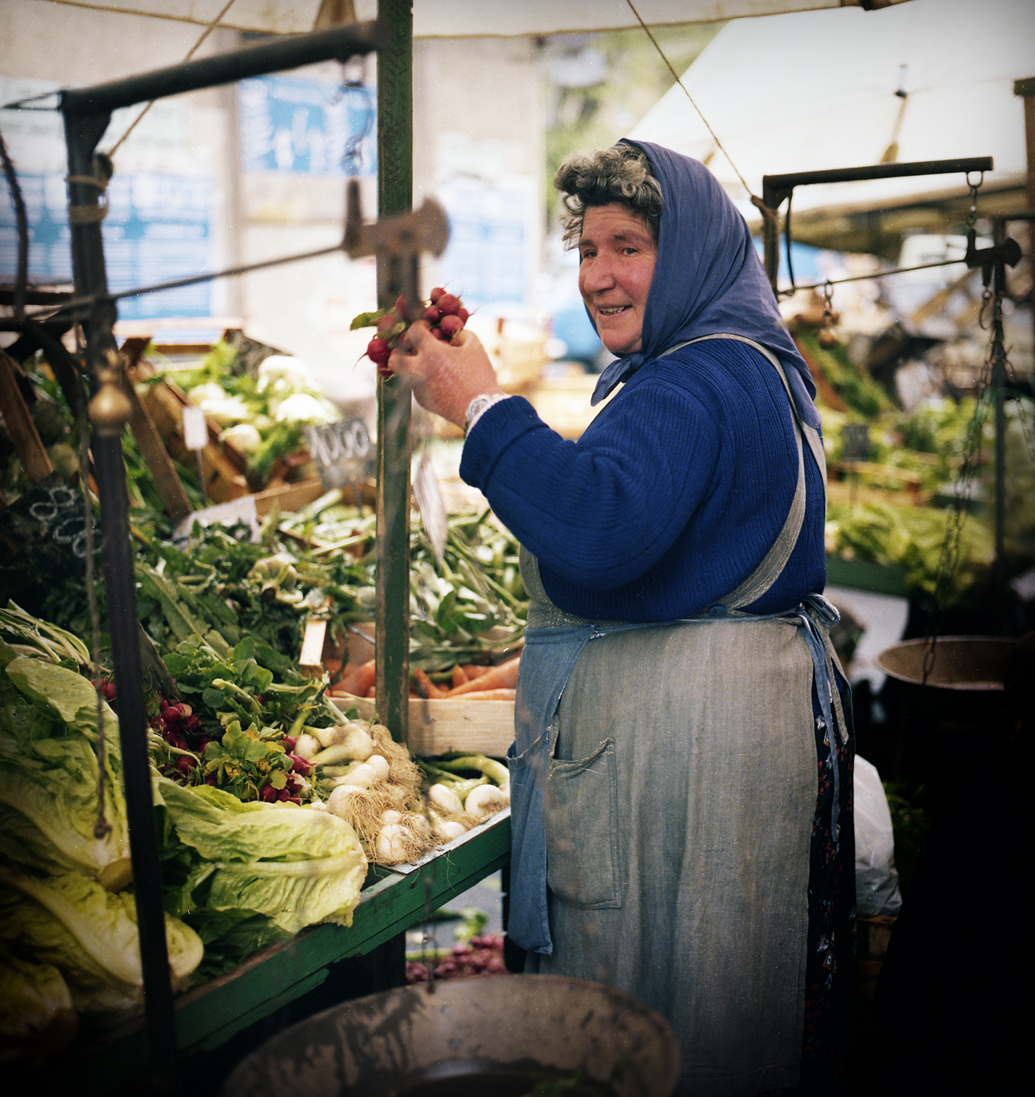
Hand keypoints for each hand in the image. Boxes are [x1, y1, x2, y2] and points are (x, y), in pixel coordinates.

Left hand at [387, 322, 504, 428]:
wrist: (480, 409)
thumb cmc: (479, 376)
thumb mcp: (475, 348)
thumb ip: (461, 335)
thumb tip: (453, 336)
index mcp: (432, 353)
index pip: (413, 331)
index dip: (419, 326)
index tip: (426, 328)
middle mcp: (419, 370)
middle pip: (394, 357)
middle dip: (399, 350)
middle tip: (410, 348)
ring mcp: (418, 388)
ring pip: (403, 374)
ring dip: (410, 366)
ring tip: (424, 364)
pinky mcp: (422, 401)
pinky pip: (415, 386)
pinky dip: (422, 381)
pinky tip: (437, 381)